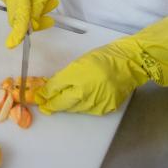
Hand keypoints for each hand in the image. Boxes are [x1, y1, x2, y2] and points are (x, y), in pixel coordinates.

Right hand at [0, 0, 58, 48]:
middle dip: (35, 19)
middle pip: (19, 17)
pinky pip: (20, 4)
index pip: (18, 17)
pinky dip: (31, 4)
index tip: (13, 45)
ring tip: (50, 0)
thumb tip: (34, 25)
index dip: (18, 32)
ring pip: (21, 11)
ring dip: (36, 10)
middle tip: (50, 16)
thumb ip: (38, 7)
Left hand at [35, 13, 167, 115]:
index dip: (45, 95)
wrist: (130, 63)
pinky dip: (81, 106)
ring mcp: (96, 103)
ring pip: (74, 108)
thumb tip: (50, 88)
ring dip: (66, 106)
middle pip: (62, 103)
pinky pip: (88, 110)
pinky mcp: (105, 109)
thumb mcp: (79, 63)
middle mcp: (85, 94)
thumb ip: (64, 77)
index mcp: (77, 78)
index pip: (55, 90)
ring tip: (60, 102)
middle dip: (52, 104)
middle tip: (44, 105)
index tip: (38, 98)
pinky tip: (80, 100)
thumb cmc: (103, 58)